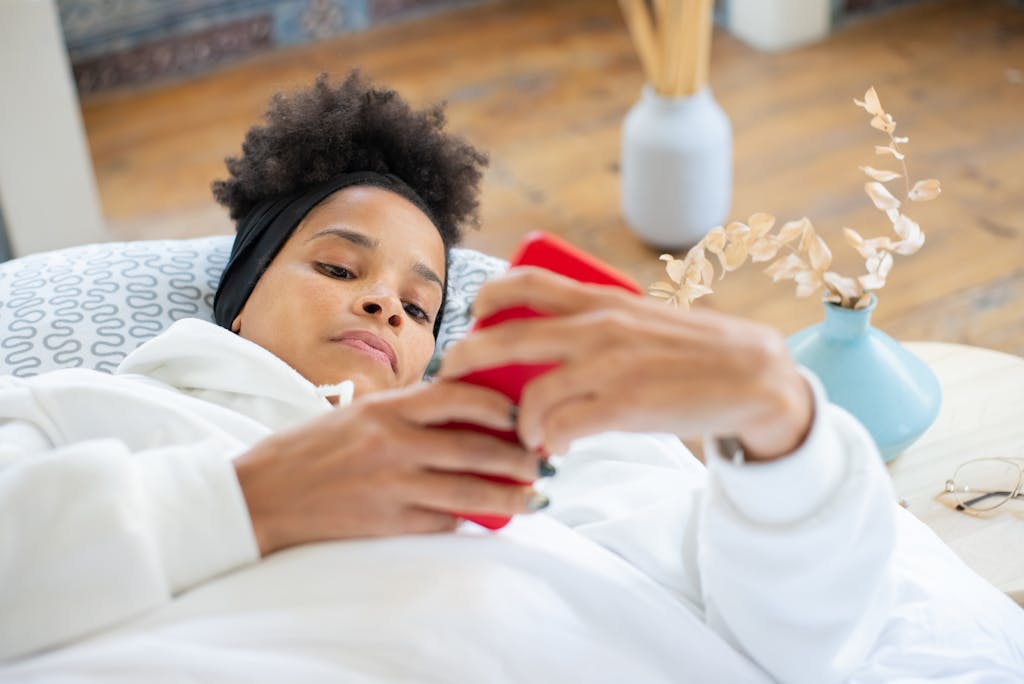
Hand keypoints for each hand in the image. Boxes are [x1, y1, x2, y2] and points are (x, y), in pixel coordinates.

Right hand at [234, 381, 545, 555]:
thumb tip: (462, 409)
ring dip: (511, 496)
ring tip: (537, 497)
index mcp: (385, 409)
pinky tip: (487, 519)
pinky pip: (442, 522)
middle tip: (546, 460)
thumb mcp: (357, 414)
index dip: (500, 405)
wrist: (258, 497)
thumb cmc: (308, 450)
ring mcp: (391, 486)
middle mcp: (392, 444)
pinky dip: (467, 519)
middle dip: (520, 456)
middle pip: (475, 447)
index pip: (458, 396)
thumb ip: (406, 412)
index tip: (524, 413)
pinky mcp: (386, 524)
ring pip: (469, 492)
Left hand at [438, 268, 812, 459]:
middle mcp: (599, 327)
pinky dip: (548, 443)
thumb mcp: (642, 319)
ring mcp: (609, 368)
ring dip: (516, 423)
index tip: (473, 313)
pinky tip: (554, 449)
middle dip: (466, 359)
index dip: (488, 294)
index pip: (527, 281)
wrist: (753, 375)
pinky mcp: (624, 406)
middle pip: (506, 339)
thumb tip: (550, 342)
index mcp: (602, 299)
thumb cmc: (694, 349)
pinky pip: (562, 429)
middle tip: (454, 376)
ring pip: (530, 397)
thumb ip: (599, 324)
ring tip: (523, 435)